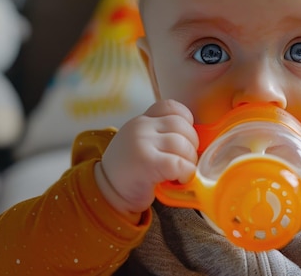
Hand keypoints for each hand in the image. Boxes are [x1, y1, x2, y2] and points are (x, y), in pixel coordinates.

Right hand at [95, 99, 198, 217]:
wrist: (106, 194)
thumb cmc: (130, 172)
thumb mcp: (141, 143)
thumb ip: (160, 134)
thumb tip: (194, 140)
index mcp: (142, 121)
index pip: (171, 106)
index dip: (186, 121)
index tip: (184, 138)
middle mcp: (141, 127)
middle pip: (182, 125)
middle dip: (191, 144)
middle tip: (185, 161)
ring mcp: (142, 143)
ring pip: (183, 144)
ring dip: (190, 161)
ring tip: (181, 172)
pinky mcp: (147, 163)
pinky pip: (179, 163)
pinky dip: (186, 173)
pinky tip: (179, 180)